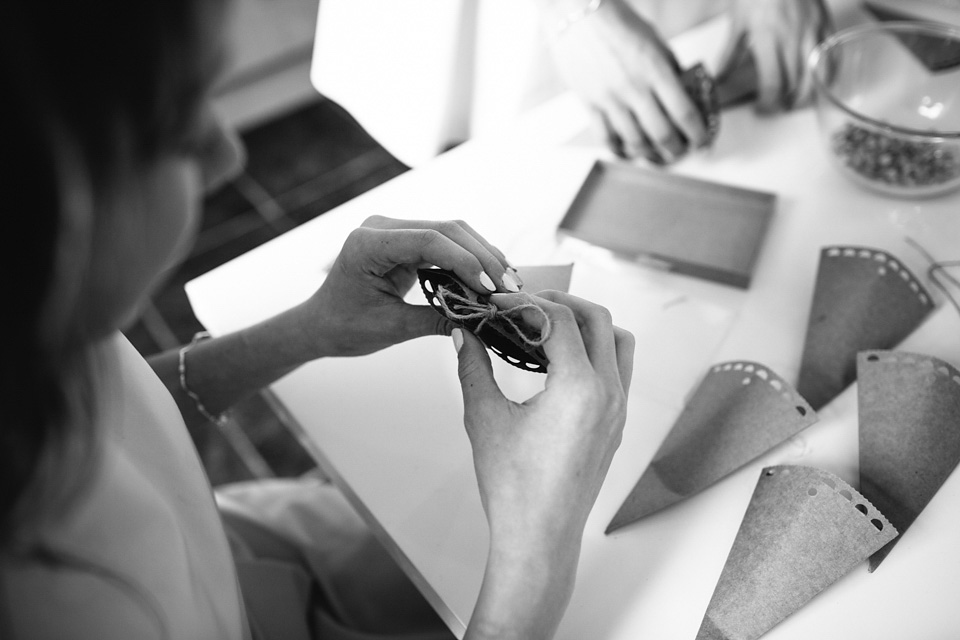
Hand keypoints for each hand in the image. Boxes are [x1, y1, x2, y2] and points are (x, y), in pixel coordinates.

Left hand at [298, 216, 518, 357]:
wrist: (321, 324)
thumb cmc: (346, 327)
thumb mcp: (392, 328)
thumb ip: (436, 320)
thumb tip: (481, 322)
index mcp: (367, 243)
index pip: (427, 240)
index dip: (464, 261)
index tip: (490, 287)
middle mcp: (382, 227)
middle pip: (446, 230)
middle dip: (482, 258)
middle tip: (510, 287)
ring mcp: (395, 228)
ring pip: (452, 232)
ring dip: (483, 256)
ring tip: (509, 283)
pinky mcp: (406, 238)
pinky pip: (445, 242)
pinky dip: (470, 258)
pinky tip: (491, 276)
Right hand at [455, 291, 633, 639]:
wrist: (539, 537)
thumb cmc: (511, 485)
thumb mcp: (484, 419)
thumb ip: (473, 368)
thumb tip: (464, 335)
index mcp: (579, 387)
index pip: (558, 319)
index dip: (524, 303)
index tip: (496, 303)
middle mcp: (608, 393)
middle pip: (597, 319)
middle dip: (560, 302)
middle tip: (523, 304)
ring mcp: (618, 409)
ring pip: (618, 341)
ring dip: (587, 323)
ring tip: (547, 325)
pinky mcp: (616, 424)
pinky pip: (619, 369)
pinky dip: (596, 350)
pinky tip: (561, 360)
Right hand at [543, 0, 709, 162]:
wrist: (578, 14)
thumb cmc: (620, 24)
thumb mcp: (654, 42)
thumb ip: (669, 69)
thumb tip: (684, 95)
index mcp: (655, 69)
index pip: (683, 112)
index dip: (697, 133)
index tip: (703, 141)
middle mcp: (633, 87)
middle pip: (661, 134)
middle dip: (677, 150)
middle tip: (682, 151)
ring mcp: (609, 98)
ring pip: (634, 141)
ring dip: (650, 155)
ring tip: (658, 156)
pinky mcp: (589, 104)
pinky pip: (606, 138)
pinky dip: (620, 150)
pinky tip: (628, 152)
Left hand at [719, 0, 832, 112]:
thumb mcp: (737, 22)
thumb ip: (729, 55)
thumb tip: (718, 78)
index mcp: (768, 38)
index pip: (772, 83)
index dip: (768, 103)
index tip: (761, 109)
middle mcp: (793, 38)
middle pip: (795, 85)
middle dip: (785, 104)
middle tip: (775, 108)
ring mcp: (813, 31)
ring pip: (817, 77)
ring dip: (806, 96)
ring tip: (794, 102)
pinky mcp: (826, 25)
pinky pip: (831, 59)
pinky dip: (826, 77)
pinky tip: (817, 84)